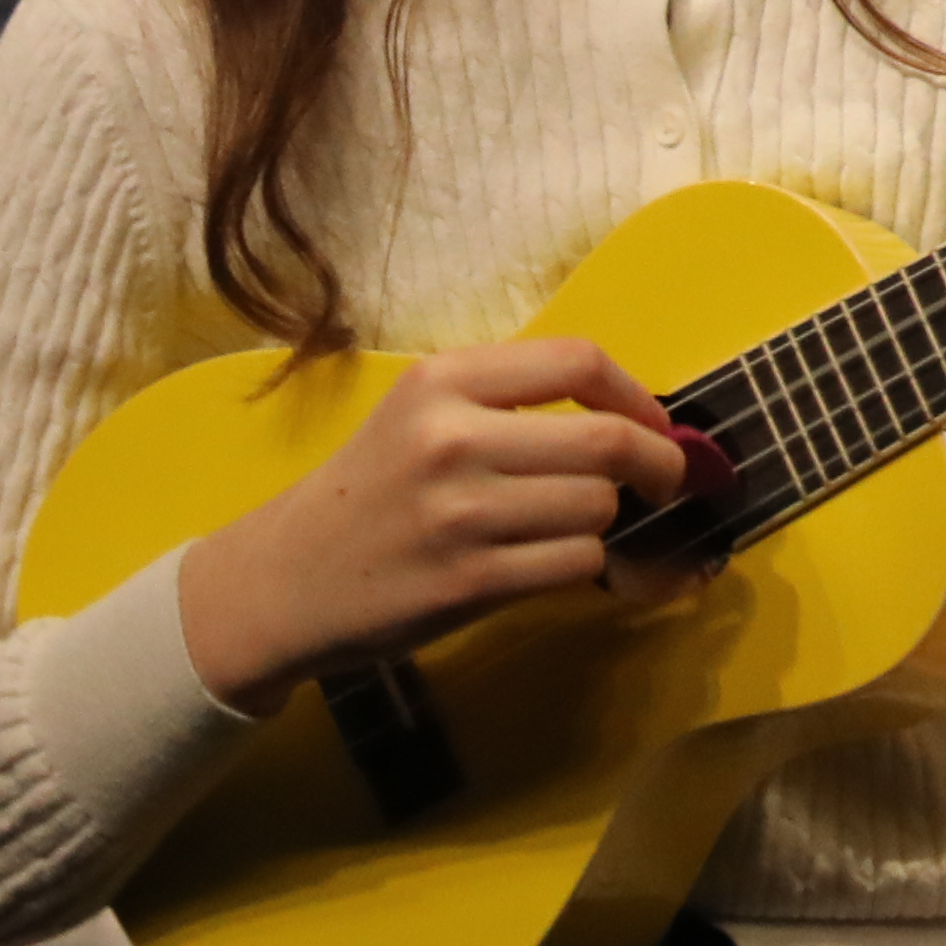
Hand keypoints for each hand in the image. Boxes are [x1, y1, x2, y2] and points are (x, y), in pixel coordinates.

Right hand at [174, 331, 700, 709]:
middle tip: (661, 483)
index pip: (578, 363)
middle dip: (656, 466)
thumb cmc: (371, 491)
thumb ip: (511, 403)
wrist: (284, 581)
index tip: (656, 425)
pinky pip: (576, 563)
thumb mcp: (422, 416)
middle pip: (608, 443)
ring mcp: (460, 514)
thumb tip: (637, 417)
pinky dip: (581, 565)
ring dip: (603, 522)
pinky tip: (543, 562)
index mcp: (443, 381)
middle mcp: (452, 439)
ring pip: (598, 507)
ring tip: (565, 527)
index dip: (639, 396)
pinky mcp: (469, 582)